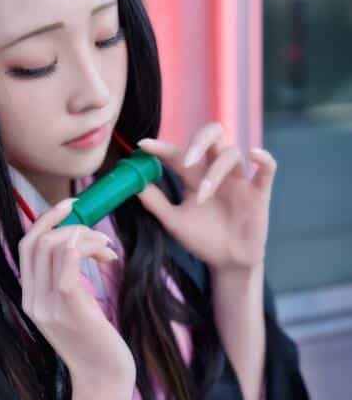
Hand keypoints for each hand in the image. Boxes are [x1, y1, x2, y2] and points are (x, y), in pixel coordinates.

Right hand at [18, 201, 135, 399]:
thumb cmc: (96, 344)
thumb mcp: (74, 309)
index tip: (70, 206)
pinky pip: (69, 263)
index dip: (45, 219)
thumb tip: (78, 245)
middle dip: (65, 222)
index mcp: (31, 298)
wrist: (104, 382)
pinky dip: (87, 248)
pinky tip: (106, 256)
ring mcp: (50, 305)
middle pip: (36, 241)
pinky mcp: (71, 308)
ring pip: (54, 246)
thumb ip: (67, 281)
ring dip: (85, 236)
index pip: (26, 246)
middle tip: (95, 227)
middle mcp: (34, 301)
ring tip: (107, 250)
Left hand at [136, 123, 276, 273]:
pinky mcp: (259, 193)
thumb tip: (133, 183)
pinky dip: (264, 158)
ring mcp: (239, 180)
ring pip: (231, 155)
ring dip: (216, 171)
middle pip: (212, 136)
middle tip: (187, 160)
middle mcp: (216, 172)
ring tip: (204, 194)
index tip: (143, 145)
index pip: (177, 154)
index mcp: (194, 177)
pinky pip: (267, 169)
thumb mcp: (174, 222)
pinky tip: (254, 154)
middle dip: (199, 141)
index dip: (161, 147)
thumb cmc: (201, 240)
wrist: (227, 263)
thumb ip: (155, 203)